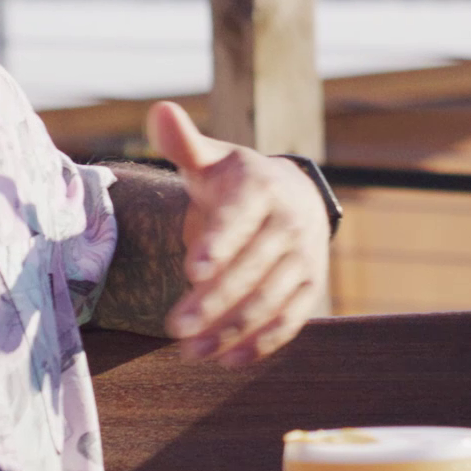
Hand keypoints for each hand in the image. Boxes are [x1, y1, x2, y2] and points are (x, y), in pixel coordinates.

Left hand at [146, 100, 328, 366]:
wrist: (292, 198)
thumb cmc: (235, 182)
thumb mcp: (210, 160)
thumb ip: (182, 143)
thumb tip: (159, 110)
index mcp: (262, 187)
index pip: (240, 218)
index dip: (219, 243)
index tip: (191, 269)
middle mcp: (290, 224)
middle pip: (253, 268)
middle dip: (214, 300)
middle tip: (175, 327)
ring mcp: (304, 259)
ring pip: (270, 300)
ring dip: (232, 329)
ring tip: (190, 351)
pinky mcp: (310, 289)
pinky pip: (289, 321)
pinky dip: (261, 344)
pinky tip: (226, 360)